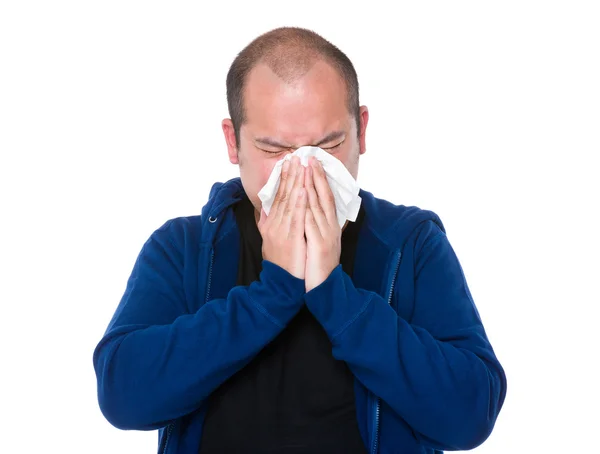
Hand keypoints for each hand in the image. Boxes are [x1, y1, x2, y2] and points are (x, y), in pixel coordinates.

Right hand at [258, 156, 306, 279]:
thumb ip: (265, 223)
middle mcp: (273, 225)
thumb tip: (263, 209)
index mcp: (270, 224)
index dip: (282, 179)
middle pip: (282, 196)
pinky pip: (296, 219)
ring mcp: (281, 232)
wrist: (280, 284)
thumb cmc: (278, 262)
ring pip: (289, 203)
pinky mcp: (291, 240)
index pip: (276, 197)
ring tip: (300, 167)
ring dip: (295, 183)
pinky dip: (300, 203)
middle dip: (289, 175)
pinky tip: (304, 190)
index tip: (287, 163)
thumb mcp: (268, 240)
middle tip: (295, 157)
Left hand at [304, 157, 341, 291]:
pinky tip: (303, 197)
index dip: (318, 178)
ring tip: (306, 170)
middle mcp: (330, 226)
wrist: (324, 286)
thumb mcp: (315, 240)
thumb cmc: (317, 263)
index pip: (324, 196)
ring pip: (319, 207)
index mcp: (328, 224)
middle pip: (324, 196)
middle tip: (309, 157)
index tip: (310, 162)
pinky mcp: (320, 245)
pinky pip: (312, 224)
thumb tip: (303, 209)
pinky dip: (308, 209)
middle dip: (316, 176)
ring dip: (312, 188)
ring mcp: (326, 235)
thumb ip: (310, 224)